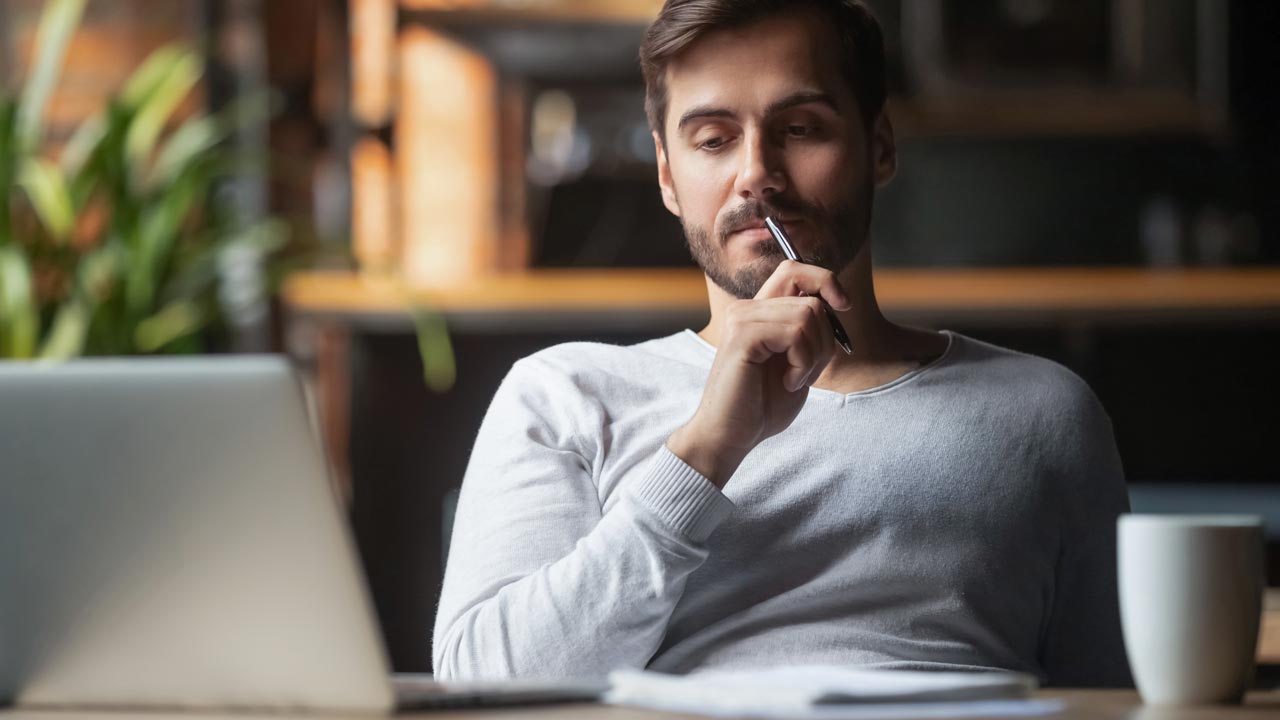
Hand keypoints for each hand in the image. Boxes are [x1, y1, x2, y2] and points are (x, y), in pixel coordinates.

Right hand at [667, 260, 851, 486]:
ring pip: (808, 316)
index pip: (794, 269)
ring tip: (794, 379)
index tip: (843, 306)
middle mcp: (747, 309)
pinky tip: (788, 382)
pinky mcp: (742, 336)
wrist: (730, 436)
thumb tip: (835, 303)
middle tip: (805, 371)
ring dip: (813, 356)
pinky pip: (796, 333)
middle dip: (825, 340)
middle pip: (812, 299)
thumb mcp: (797, 362)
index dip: (825, 280)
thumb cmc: (762, 405)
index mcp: (759, 313)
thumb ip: (809, 332)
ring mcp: (742, 319)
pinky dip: (803, 363)